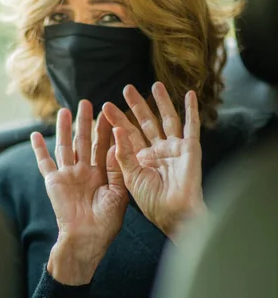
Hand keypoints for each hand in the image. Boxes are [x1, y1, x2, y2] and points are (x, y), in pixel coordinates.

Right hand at [31, 100, 128, 284]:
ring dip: (64, 129)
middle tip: (87, 103)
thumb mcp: (118, 193)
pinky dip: (38, 149)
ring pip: (65, 146)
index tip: (110, 111)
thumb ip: (116, 169)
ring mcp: (68, 175)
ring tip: (65, 110)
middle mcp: (85, 171)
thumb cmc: (107, 221)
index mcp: (103, 174)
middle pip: (84, 141)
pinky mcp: (54, 182)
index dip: (106, 130)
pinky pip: (44, 163)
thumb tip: (117, 144)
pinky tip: (34, 135)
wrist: (87, 239)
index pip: (104, 146)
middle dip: (85, 122)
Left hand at [103, 82, 206, 242]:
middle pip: (146, 122)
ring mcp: (174, 148)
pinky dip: (192, 110)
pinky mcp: (190, 149)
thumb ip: (123, 154)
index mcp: (141, 158)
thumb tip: (116, 130)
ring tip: (155, 84)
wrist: (173, 213)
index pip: (127, 134)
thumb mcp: (130, 176)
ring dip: (162, 102)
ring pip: (167, 119)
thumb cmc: (151, 201)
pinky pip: (192, 126)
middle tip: (126, 88)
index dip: (117, 120)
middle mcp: (157, 151)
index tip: (105, 106)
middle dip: (137, 105)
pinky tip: (190, 95)